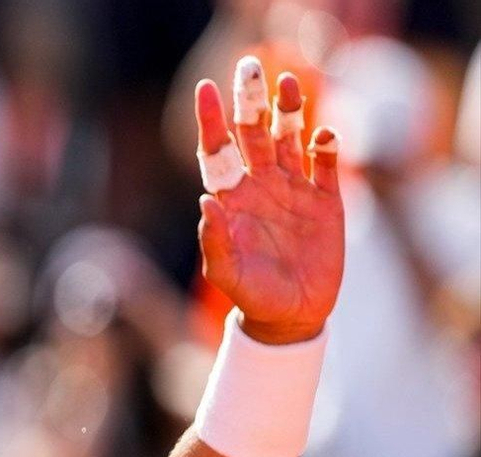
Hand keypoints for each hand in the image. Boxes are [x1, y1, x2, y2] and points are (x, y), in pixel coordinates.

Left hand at [195, 61, 343, 344]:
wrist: (292, 315)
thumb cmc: (252, 296)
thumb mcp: (228, 274)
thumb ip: (216, 240)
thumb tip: (205, 202)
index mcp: (231, 199)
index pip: (216, 150)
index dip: (210, 120)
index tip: (206, 90)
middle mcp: (260, 185)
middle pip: (253, 132)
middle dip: (250, 100)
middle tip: (250, 66)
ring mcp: (293, 189)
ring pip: (290, 137)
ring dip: (290, 110)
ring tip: (289, 81)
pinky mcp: (326, 200)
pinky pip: (325, 164)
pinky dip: (326, 146)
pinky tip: (324, 135)